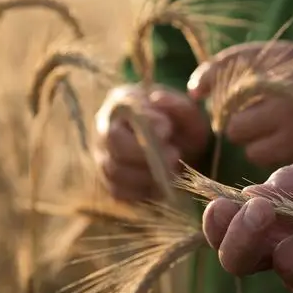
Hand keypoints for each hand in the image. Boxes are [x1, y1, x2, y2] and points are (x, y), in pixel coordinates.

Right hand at [94, 84, 208, 201]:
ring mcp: (104, 156)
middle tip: (174, 156)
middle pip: (112, 143)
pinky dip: (142, 192)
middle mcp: (105, 128)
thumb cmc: (181, 125)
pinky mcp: (109, 181)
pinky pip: (118, 192)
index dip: (142, 123)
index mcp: (122, 102)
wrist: (180, 149)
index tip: (167, 131)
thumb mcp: (188, 112)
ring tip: (172, 172)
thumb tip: (157, 100)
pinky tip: (161, 186)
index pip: (121, 109)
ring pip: (114, 171)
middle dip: (145, 154)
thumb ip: (177, 104)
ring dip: (147, 176)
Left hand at [187, 41, 292, 167]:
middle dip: (234, 120)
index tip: (197, 93)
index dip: (206, 81)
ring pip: (246, 142)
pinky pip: (264, 157)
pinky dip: (268, 152)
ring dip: (252, 140)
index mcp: (281, 59)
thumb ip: (241, 65)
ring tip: (271, 130)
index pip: (224, 67)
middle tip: (249, 116)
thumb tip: (196, 92)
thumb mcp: (286, 60)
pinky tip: (284, 143)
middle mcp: (285, 90)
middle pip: (232, 118)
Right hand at [202, 147, 292, 292]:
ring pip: (288, 261)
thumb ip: (292, 179)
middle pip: (236, 259)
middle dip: (243, 235)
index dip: (217, 222)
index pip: (225, 229)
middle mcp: (276, 250)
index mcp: (268, 218)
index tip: (225, 205)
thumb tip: (252, 195)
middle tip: (263, 211)